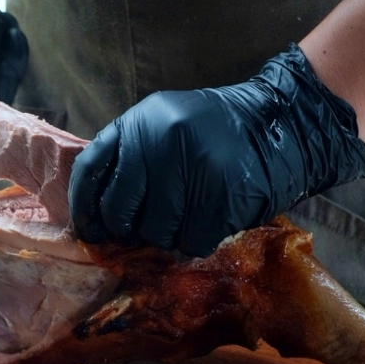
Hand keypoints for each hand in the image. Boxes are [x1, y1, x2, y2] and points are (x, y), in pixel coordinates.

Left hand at [68, 44, 364, 256]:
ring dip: (164, 236)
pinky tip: (205, 221)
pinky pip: (190, 241)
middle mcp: (161, 144)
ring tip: (181, 218)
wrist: (280, 124)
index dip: (84, 208)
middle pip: (120, 211)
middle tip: (139, 231)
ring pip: (155, 233)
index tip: (89, 229)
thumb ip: (129, 153)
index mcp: (140, 123)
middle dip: (125, 229)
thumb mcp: (162, 121)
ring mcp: (192, 173)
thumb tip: (96, 207)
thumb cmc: (214, 128)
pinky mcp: (221, 200)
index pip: (90, 171)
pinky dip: (193, 240)